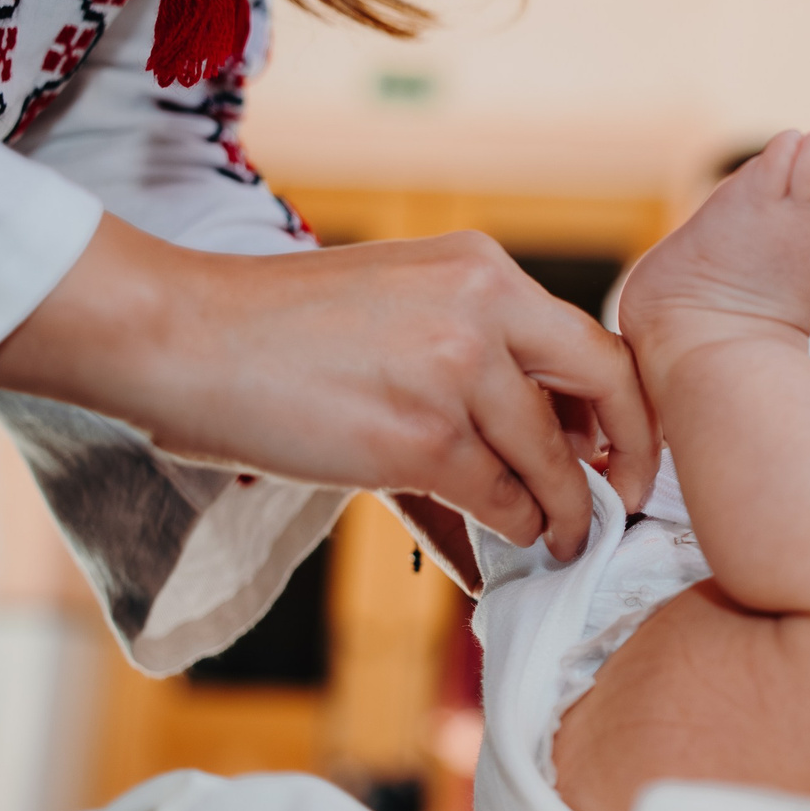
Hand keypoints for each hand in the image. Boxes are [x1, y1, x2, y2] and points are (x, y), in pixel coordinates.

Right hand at [0, 215, 658, 559]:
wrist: (180, 335)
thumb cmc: (278, 327)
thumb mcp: (401, 297)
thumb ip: (475, 342)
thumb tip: (544, 431)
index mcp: (484, 269)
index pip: (591, 339)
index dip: (623, 403)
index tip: (625, 445)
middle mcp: (484, 309)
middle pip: (601, 386)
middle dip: (629, 452)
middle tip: (625, 499)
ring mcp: (453, 370)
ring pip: (548, 456)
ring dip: (564, 509)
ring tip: (564, 539)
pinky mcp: (415, 436)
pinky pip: (496, 494)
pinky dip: (513, 525)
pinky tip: (513, 541)